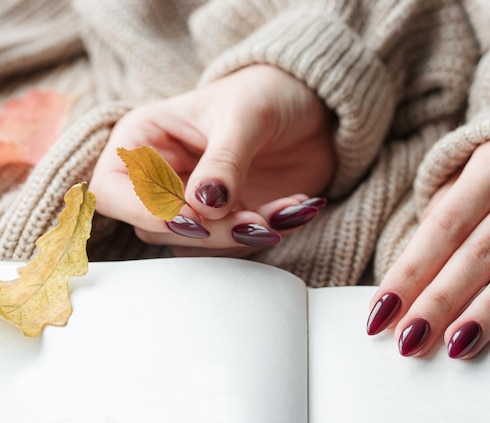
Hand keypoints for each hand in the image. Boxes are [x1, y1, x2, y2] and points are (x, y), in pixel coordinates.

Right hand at [90, 65, 334, 254]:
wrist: (308, 106)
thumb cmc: (265, 94)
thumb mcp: (244, 116)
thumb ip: (224, 161)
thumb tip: (204, 208)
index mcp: (144, 139)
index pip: (113, 190)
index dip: (146, 212)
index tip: (194, 219)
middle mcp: (160, 176)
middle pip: (157, 227)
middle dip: (209, 231)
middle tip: (257, 221)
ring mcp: (193, 202)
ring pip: (195, 244)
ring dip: (240, 237)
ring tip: (285, 210)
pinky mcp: (225, 219)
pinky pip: (233, 244)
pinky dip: (264, 234)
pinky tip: (294, 208)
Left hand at [367, 137, 489, 358]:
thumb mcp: (474, 172)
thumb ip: (446, 215)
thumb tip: (412, 277)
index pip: (443, 227)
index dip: (410, 272)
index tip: (382, 311)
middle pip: (479, 252)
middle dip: (440, 301)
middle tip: (409, 339)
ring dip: (489, 310)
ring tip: (457, 345)